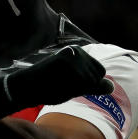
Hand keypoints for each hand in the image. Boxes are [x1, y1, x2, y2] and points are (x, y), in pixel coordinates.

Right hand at [0, 46, 114, 118]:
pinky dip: (72, 87)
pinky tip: (58, 83)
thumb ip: (92, 86)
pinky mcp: (67, 59)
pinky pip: (83, 81)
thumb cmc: (48, 88)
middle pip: (97, 76)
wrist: (25, 87)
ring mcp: (73, 54)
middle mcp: (77, 50)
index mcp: (79, 54)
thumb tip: (112, 86)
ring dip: (76, 88)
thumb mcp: (74, 88)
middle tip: (62, 84)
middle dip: (83, 86)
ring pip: (91, 80)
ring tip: (59, 83)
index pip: (99, 73)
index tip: (68, 83)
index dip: (87, 84)